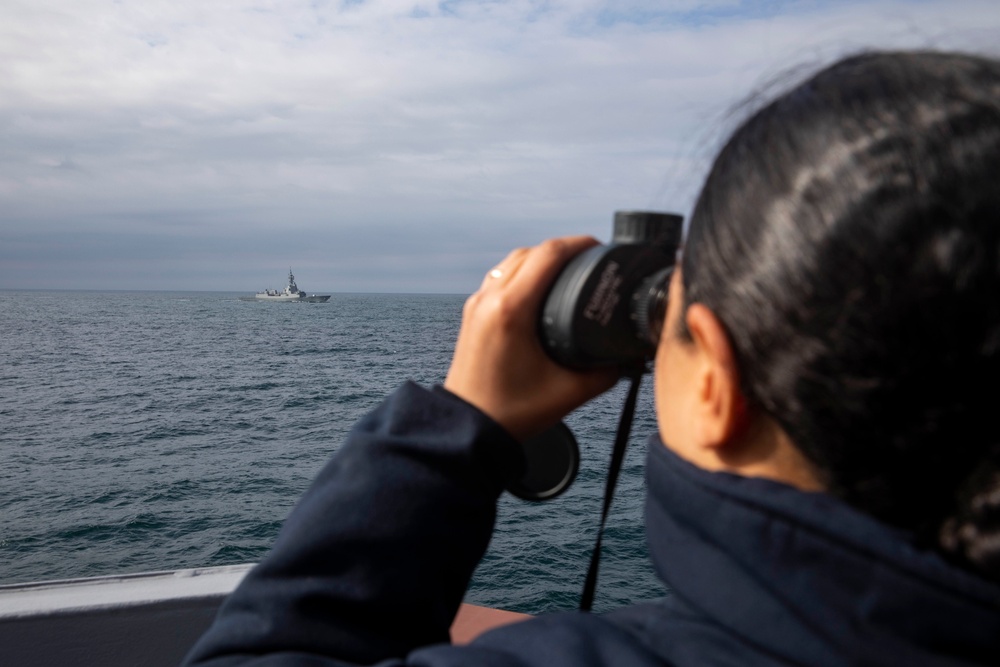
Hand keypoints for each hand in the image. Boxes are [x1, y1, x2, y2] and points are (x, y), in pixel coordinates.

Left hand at [444, 236, 618, 439]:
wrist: (469, 428)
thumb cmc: (510, 413)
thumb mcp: (569, 393)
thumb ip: (606, 373)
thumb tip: (629, 357)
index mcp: (511, 310)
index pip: (548, 255)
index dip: (578, 244)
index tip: (599, 246)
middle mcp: (490, 300)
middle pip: (530, 252)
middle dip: (563, 248)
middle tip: (590, 257)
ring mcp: (477, 305)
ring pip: (512, 262)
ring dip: (540, 257)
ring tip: (569, 267)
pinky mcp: (473, 315)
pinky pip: (499, 277)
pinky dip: (522, 271)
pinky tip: (540, 286)